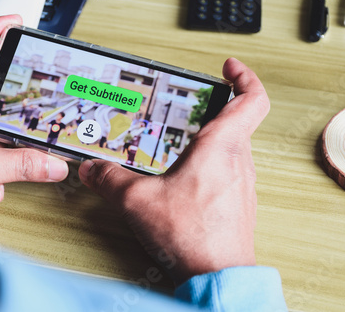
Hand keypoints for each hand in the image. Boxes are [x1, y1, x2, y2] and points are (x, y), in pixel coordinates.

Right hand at [79, 58, 268, 285]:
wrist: (218, 277)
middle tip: (194, 106)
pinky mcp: (239, 204)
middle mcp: (239, 162)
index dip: (244, 76)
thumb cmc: (193, 236)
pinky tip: (187, 181)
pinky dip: (211, 166)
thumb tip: (92, 170)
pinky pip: (229, 173)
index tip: (229, 68)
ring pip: (233, 149)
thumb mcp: (138, 200)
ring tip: (184, 144)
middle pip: (239, 121)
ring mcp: (243, 185)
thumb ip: (110, 180)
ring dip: (213, 140)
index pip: (252, 98)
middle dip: (216, 109)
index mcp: (221, 147)